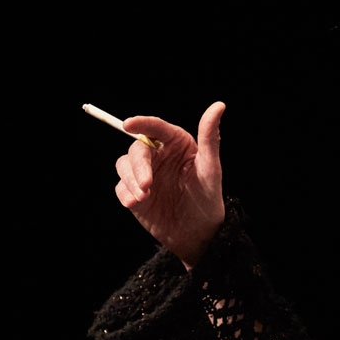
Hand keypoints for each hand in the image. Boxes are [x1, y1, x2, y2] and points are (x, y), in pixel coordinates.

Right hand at [115, 101, 225, 269]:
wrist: (197, 234)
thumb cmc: (208, 198)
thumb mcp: (211, 169)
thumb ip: (210, 137)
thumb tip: (219, 105)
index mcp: (176, 143)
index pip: (156, 127)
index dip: (141, 122)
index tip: (129, 124)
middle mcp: (158, 154)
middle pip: (137, 149)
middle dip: (138, 166)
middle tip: (147, 185)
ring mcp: (143, 174)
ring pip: (123, 165)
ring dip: (130, 180)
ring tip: (144, 197)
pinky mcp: (133, 193)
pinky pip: (120, 187)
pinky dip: (125, 193)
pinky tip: (136, 203)